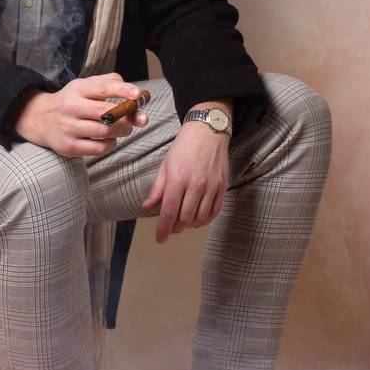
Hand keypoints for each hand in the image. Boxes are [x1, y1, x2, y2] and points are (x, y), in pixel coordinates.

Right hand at [12, 75, 149, 157]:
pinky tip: (110, 139)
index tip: (138, 95)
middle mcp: (71, 107)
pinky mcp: (69, 147)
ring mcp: (68, 128)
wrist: (41, 120)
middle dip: (128, 117)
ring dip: (123, 131)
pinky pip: (99, 148)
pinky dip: (111, 144)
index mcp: (77, 89)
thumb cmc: (73, 101)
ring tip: (125, 129)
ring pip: (105, 132)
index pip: (102, 88)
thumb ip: (111, 84)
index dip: (122, 90)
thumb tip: (137, 95)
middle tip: (139, 119)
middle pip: (106, 113)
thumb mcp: (86, 86)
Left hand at [139, 121, 229, 242]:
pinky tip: (198, 219)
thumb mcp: (165, 165)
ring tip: (184, 222)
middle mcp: (195, 184)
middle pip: (185, 218)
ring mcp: (211, 186)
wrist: (208, 130)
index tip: (160, 238)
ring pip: (201, 217)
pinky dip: (206, 220)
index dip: (164, 228)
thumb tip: (147, 207)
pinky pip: (215, 211)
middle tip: (171, 228)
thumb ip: (157, 188)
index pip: (169, 211)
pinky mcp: (222, 186)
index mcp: (177, 178)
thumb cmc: (184, 146)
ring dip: (191, 225)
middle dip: (176, 228)